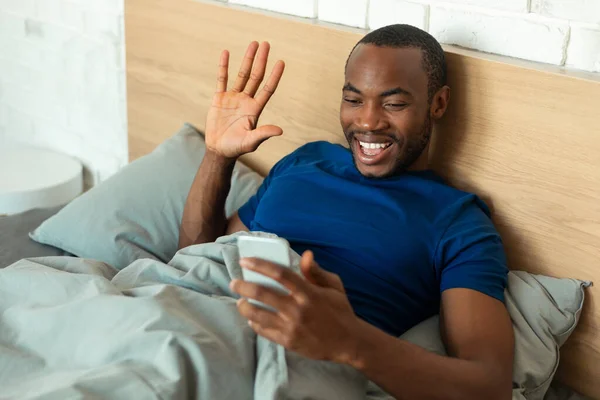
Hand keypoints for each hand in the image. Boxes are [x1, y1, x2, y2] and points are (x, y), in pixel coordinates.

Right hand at [205, 41, 284, 158]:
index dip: (274, 76)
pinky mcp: (220, 98)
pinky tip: (226, 53)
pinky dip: (223, 66)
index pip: (267, 89)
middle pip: (256, 77)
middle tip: (266, 44)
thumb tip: (280, 130)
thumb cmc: (236, 147)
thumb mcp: (251, 141)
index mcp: (255, 109)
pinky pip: (222, 79)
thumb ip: (263, 134)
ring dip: (247, 59)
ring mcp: (233, 97)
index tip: (281, 62)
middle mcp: (246, 100)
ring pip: (242, 75)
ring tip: (254, 44)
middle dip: (261, 60)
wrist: (219, 149)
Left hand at [230, 250, 361, 363]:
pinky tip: (251, 318)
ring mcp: (291, 327)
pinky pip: (264, 331)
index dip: (260, 265)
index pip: (280, 274)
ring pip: (258, 314)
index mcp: (309, 292)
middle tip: (234, 282)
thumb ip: (316, 271)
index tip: (245, 261)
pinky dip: (254, 323)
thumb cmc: (340, 311)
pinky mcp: (288, 342)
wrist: (348, 342)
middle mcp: (298, 309)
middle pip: (262, 293)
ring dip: (244, 306)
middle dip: (243, 286)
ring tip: (240, 301)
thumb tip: (305, 254)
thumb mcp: (334, 286)